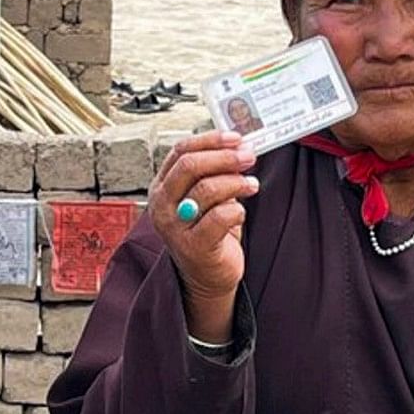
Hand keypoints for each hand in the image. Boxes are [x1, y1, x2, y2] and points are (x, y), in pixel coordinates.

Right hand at [148, 131, 254, 340]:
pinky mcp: (193, 246)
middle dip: (224, 157)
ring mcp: (174, 227)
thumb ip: (213, 171)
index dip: (210, 140)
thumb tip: (238, 144)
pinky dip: (237, 210)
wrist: (207, 276)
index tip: (236, 137)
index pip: (180, 151)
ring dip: (236, 182)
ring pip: (206, 189)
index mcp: (161, 186)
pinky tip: (241, 212)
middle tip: (249, 156)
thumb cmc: (209, 231)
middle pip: (190, 166)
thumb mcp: (206, 196)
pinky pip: (219, 217)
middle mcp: (161, 205)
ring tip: (252, 184)